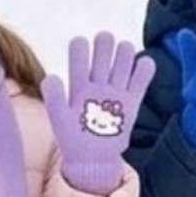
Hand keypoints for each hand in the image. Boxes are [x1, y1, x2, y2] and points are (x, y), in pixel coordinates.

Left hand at [43, 35, 155, 194]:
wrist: (94, 159)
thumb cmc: (73, 139)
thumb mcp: (60, 121)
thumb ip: (55, 100)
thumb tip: (51, 77)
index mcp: (78, 87)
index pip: (79, 63)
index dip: (80, 51)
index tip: (80, 41)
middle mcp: (98, 85)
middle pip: (103, 59)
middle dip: (104, 47)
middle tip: (105, 38)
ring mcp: (115, 93)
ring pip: (122, 67)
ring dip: (124, 54)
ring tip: (124, 47)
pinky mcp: (132, 103)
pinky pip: (140, 83)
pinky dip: (144, 72)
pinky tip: (144, 62)